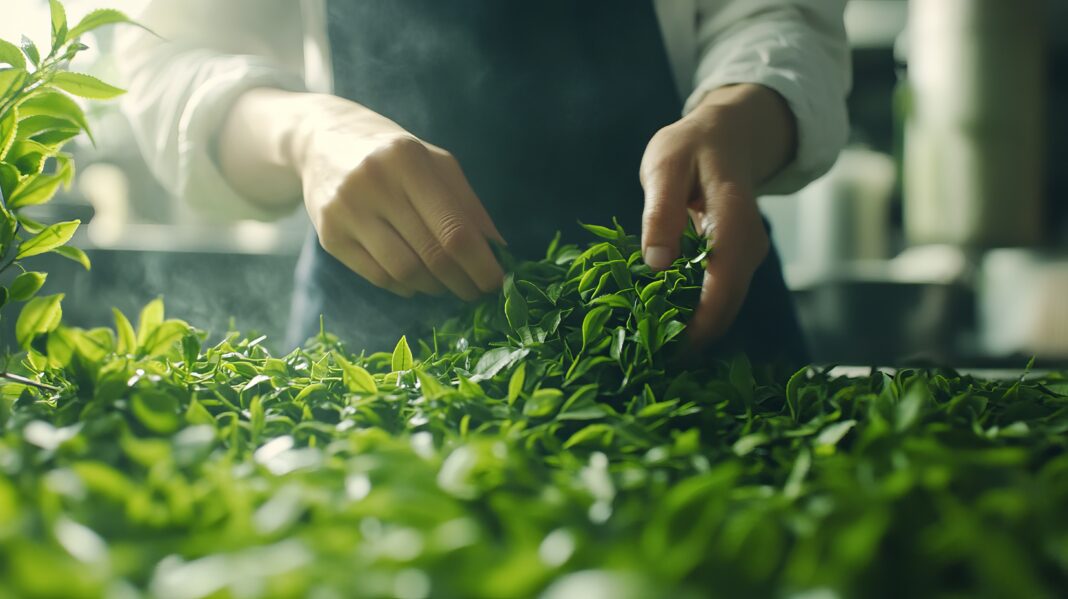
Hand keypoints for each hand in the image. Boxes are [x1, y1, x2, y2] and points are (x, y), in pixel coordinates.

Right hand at [220, 90, 504, 299]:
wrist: (321, 141)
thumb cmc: (393, 154)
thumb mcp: (436, 163)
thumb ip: (468, 205)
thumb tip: (500, 250)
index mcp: (408, 161)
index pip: (453, 229)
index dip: (480, 264)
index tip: (498, 283)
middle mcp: (374, 184)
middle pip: (430, 255)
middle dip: (462, 281)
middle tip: (477, 292)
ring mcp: (346, 212)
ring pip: (404, 272)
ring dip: (434, 287)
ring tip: (446, 283)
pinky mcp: (329, 236)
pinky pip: (377, 277)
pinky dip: (405, 286)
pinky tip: (417, 280)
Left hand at [639, 84, 795, 345]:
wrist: (730, 134)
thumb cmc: (692, 147)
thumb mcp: (665, 165)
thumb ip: (660, 212)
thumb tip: (656, 263)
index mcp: (734, 219)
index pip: (724, 282)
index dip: (701, 323)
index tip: (671, 351)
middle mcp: (749, 244)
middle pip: (729, 303)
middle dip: (695, 338)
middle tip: (652, 363)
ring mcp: (747, 255)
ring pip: (726, 304)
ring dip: (694, 330)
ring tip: (655, 352)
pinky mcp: (737, 262)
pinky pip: (720, 295)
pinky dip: (696, 314)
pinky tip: (665, 327)